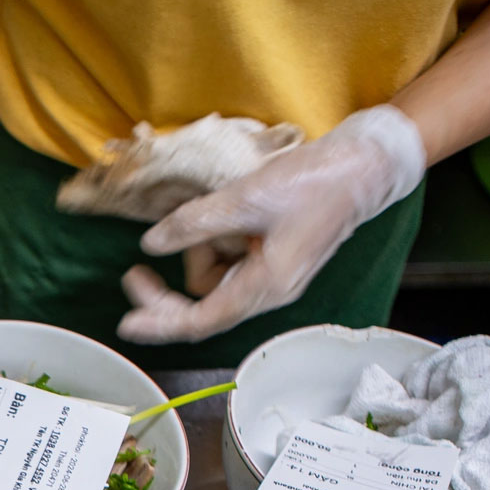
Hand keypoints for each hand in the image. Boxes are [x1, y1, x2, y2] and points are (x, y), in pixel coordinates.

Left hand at [116, 105, 425, 344]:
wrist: (361, 165)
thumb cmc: (315, 182)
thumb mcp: (246, 199)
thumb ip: (195, 223)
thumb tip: (153, 241)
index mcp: (265, 287)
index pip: (201, 321)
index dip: (160, 324)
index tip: (127, 322)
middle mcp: (266, 290)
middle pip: (202, 304)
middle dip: (167, 290)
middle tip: (135, 270)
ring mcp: (269, 274)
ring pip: (212, 277)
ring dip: (201, 247)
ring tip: (221, 209)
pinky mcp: (269, 256)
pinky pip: (228, 258)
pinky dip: (217, 238)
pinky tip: (230, 211)